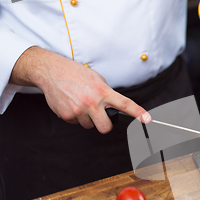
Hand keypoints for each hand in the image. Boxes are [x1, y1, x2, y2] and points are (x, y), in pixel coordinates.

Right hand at [10, 47, 150, 133]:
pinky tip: (71, 103)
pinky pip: (76, 123)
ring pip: (89, 126)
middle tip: (99, 115)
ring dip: (87, 118)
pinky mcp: (67, 115)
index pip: (125, 104)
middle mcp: (92, 102)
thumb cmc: (76, 74)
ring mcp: (79, 110)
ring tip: (80, 103)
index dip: (138, 113)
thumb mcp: (97, 80)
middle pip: (105, 127)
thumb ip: (107, 94)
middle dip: (104, 124)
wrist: (51, 71)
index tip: (147, 119)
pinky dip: (75, 116)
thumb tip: (114, 107)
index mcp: (103, 91)